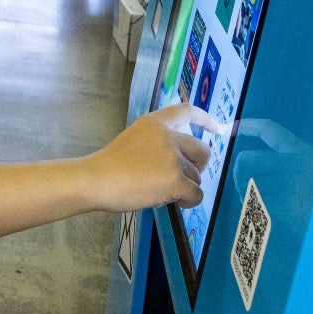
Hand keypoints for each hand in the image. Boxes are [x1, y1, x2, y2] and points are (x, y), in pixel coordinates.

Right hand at [84, 104, 218, 212]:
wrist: (97, 180)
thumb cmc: (110, 165)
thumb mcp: (134, 140)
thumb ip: (156, 142)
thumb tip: (179, 161)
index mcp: (154, 123)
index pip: (185, 111)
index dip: (204, 119)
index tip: (215, 129)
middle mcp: (168, 137)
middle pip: (202, 150)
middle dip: (199, 166)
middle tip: (185, 178)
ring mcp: (173, 159)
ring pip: (197, 177)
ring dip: (185, 187)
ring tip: (162, 191)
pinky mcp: (176, 180)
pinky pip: (196, 194)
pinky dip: (188, 201)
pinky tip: (173, 202)